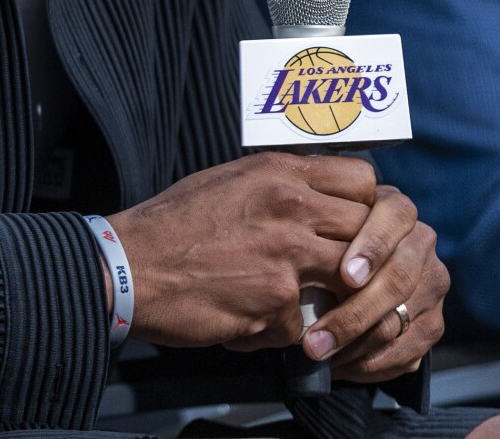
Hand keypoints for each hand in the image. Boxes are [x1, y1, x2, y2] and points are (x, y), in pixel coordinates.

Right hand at [104, 152, 377, 348]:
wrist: (131, 265)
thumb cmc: (173, 224)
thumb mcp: (228, 180)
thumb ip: (277, 185)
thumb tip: (315, 198)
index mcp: (278, 172)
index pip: (363, 179)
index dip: (366, 207)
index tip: (355, 225)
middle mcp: (291, 206)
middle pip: (368, 231)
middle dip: (361, 257)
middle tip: (343, 273)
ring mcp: (287, 254)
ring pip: (350, 279)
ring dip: (335, 297)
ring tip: (309, 303)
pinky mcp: (276, 300)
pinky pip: (304, 321)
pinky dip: (284, 328)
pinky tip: (254, 320)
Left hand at [304, 183, 447, 381]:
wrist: (357, 268)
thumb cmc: (328, 241)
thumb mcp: (326, 226)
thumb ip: (322, 231)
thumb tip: (297, 258)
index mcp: (398, 211)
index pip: (394, 218)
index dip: (372, 247)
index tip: (346, 275)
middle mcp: (422, 244)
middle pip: (397, 281)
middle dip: (353, 314)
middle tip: (314, 339)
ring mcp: (432, 285)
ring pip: (397, 323)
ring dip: (352, 346)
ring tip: (316, 355)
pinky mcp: (433, 323)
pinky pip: (404, 352)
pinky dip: (368, 364)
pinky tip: (337, 365)